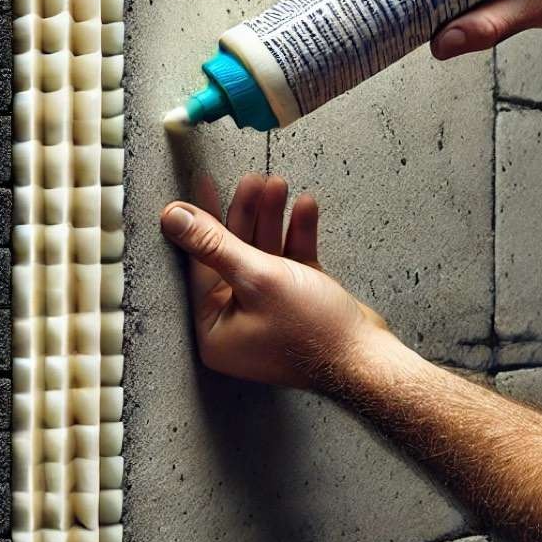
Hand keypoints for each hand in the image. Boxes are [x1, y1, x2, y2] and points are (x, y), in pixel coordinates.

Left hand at [161, 172, 389, 390]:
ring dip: (272, 218)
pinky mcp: (298, 302)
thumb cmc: (311, 330)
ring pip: (263, 253)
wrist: (368, 360)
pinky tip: (305, 207)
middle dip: (246, 214)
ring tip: (278, 184)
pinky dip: (297, 235)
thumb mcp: (256, 278)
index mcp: (215, 329)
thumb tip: (172, 217)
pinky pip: (290, 262)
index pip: (200, 265)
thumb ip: (212, 244)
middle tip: (251, 180)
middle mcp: (238, 322)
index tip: (204, 184)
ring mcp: (269, 312)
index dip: (203, 221)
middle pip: (233, 255)